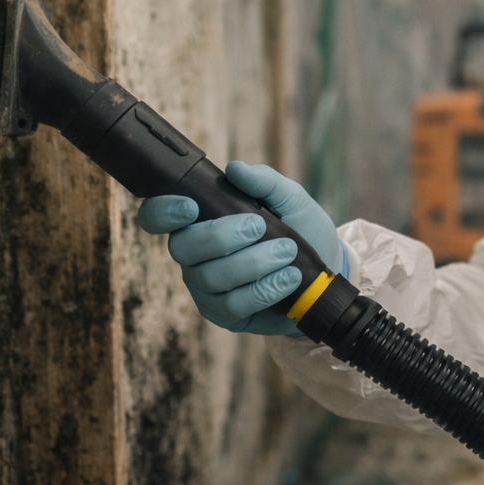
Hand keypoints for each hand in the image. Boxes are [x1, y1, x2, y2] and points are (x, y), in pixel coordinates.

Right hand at [137, 161, 348, 336]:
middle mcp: (194, 255)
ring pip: (210, 277)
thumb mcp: (291, 199)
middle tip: (258, 227)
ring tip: (288, 252)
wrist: (326, 271)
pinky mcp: (225, 315)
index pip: (157, 216)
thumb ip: (265, 182)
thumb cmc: (301, 229)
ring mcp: (206, 287)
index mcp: (200, 220)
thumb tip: (235, 169)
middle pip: (182, 248)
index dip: (163, 211)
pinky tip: (289, 278)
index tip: (192, 207)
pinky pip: (232, 306)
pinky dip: (264, 290)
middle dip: (221, 236)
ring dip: (253, 263)